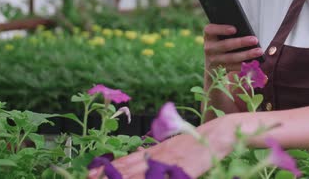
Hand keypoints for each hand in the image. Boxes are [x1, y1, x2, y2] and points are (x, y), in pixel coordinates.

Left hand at [88, 115, 239, 178]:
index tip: (90, 173)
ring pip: (142, 175)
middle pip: (129, 169)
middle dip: (109, 176)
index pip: (128, 161)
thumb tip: (140, 158)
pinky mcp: (183, 170)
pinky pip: (165, 178)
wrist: (218, 134)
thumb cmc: (198, 142)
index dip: (109, 168)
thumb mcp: (175, 146)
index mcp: (157, 151)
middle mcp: (159, 156)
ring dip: (125, 178)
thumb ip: (159, 154)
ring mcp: (170, 164)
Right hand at [203, 24, 263, 71]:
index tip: (234, 29)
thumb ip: (230, 32)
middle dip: (241, 42)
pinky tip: (255, 62)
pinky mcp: (220, 69)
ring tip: (259, 51)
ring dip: (246, 55)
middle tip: (254, 39)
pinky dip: (245, 65)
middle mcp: (209, 47)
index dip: (221, 29)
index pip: (210, 30)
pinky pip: (234, 67)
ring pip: (231, 58)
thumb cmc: (223, 41)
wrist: (214, 60)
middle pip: (225, 45)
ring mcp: (213, 60)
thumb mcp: (222, 35)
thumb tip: (247, 32)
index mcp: (208, 35)